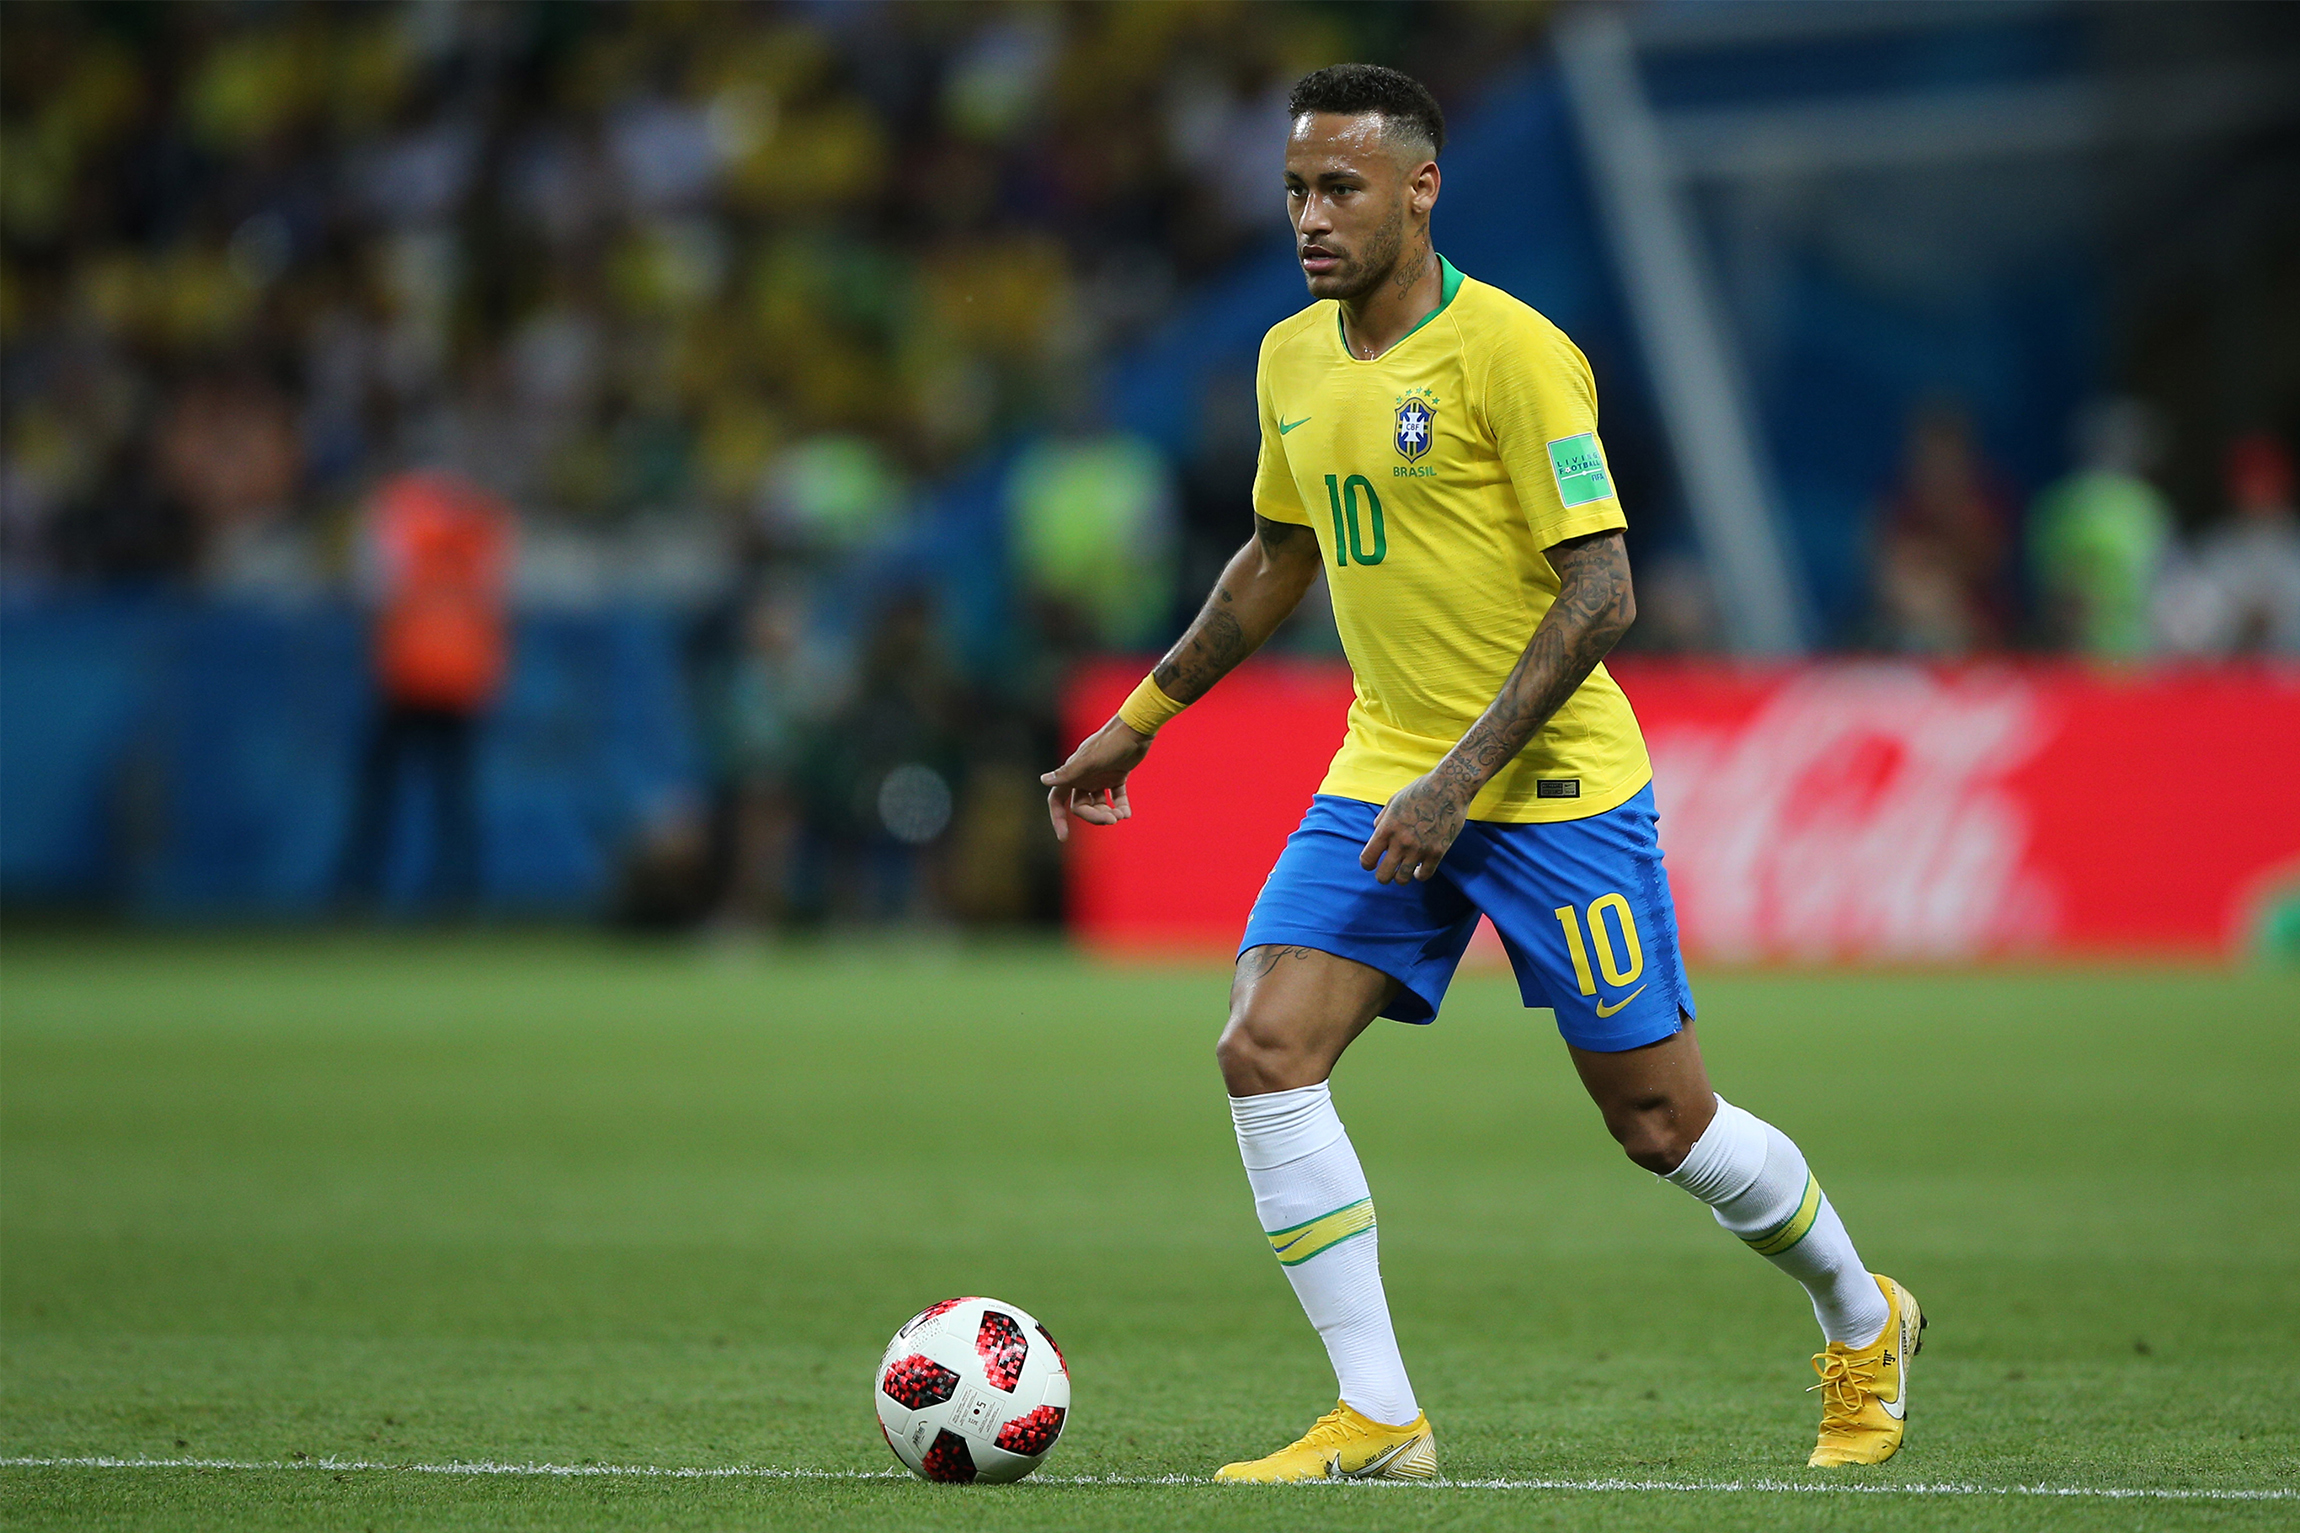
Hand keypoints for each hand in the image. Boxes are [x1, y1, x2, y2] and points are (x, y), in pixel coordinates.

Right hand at [1039, 716, 1153, 841]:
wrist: (1135, 729)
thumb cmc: (1110, 743)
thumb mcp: (1088, 760)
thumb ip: (1067, 773)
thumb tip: (1043, 780)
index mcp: (1073, 773)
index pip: (1057, 800)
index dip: (1058, 818)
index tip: (1064, 837)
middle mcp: (1084, 777)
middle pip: (1082, 806)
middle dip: (1095, 817)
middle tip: (1111, 820)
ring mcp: (1101, 777)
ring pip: (1099, 804)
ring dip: (1108, 813)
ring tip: (1121, 816)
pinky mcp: (1117, 775)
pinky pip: (1117, 797)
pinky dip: (1121, 806)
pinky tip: (1127, 813)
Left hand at [1360, 771, 1469, 883]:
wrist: (1449, 786)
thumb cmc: (1420, 791)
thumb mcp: (1393, 801)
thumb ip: (1382, 819)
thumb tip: (1376, 833)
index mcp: (1387, 828)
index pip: (1368, 858)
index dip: (1367, 864)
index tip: (1372, 864)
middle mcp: (1401, 842)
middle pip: (1383, 875)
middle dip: (1382, 876)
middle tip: (1387, 871)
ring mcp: (1420, 848)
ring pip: (1403, 879)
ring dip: (1401, 877)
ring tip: (1404, 870)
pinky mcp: (1437, 852)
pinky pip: (1424, 875)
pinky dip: (1419, 875)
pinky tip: (1419, 868)